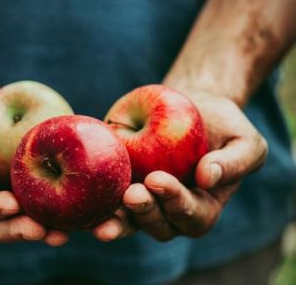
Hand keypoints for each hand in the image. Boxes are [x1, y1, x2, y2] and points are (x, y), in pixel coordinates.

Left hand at [92, 92, 267, 241]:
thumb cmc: (221, 126)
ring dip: (118, 221)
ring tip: (104, 216)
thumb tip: (207, 178)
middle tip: (132, 193)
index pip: (191, 215)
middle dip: (145, 213)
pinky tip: (87, 200)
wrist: (189, 105)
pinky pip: (109, 202)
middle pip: (159, 226)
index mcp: (202, 206)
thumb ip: (235, 162)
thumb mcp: (244, 140)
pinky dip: (98, 205)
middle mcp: (170, 210)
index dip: (175, 202)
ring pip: (130, 222)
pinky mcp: (121, 185)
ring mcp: (144, 200)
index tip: (158, 180)